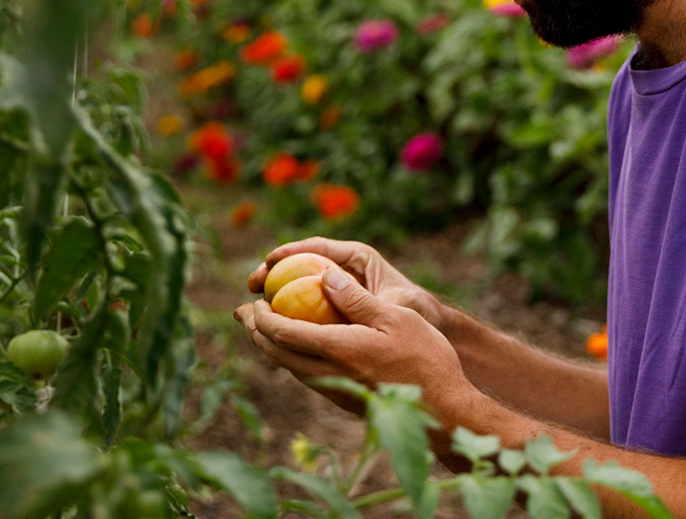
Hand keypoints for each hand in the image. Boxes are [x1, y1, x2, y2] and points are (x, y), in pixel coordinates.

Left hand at [234, 267, 476, 414]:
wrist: (443, 412)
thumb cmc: (426, 360)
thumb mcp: (396, 318)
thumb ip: (356, 298)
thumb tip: (323, 275)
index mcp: (338, 350)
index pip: (284, 333)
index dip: (263, 317)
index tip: (254, 301)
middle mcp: (329, 374)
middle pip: (277, 354)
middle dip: (255, 332)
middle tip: (242, 313)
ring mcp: (337, 391)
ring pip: (291, 368)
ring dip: (271, 347)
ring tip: (263, 329)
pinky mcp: (346, 400)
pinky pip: (308, 377)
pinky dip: (293, 359)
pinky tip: (300, 349)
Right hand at [247, 237, 450, 330]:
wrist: (428, 328)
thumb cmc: (417, 311)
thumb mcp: (397, 303)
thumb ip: (371, 298)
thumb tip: (341, 289)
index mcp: (357, 258)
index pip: (317, 249)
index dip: (290, 252)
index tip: (269, 261)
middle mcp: (343, 271)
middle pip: (300, 266)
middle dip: (273, 272)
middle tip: (252, 285)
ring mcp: (335, 290)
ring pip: (297, 288)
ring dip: (274, 295)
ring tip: (251, 307)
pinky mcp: (332, 309)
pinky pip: (304, 309)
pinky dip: (287, 315)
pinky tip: (270, 327)